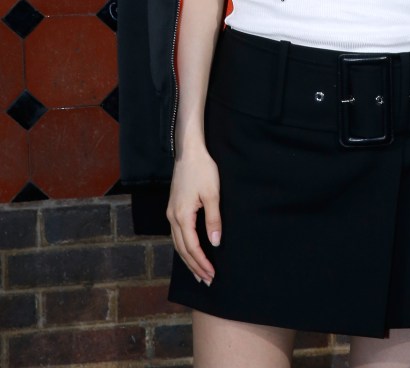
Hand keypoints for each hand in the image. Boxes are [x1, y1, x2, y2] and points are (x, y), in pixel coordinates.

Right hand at [166, 143, 220, 284]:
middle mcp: (172, 217)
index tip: (212, 275)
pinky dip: (184, 247)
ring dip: (188, 259)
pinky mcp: (173, 208)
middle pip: (182, 249)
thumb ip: (213, 220)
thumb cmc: (202, 170)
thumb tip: (214, 243)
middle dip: (194, 266)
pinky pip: (177, 235)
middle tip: (207, 281)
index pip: (191, 247)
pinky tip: (190, 252)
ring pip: (177, 243)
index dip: (201, 262)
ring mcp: (171, 213)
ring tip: (199, 273)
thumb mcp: (213, 194)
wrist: (189, 152)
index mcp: (182, 216)